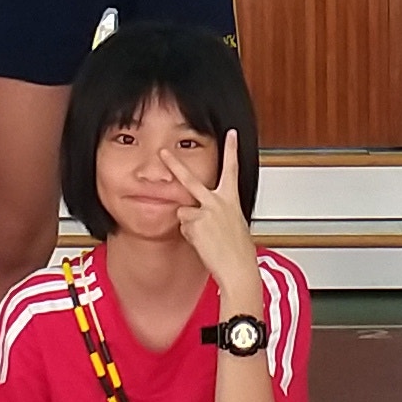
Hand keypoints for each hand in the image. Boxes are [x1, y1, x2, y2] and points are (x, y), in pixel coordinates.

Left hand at [182, 146, 258, 295]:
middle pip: (190, 180)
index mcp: (231, 199)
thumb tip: (206, 215)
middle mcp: (217, 202)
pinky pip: (184, 228)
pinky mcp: (193, 224)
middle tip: (163, 152)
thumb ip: (219, 213)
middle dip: (175, 165)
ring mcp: (203, 212)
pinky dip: (191, 236)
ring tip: (207, 237)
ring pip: (184, 213)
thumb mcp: (234, 224)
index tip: (230, 133)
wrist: (237, 268)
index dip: (231, 149)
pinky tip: (204, 243)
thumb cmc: (239, 250)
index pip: (232, 169)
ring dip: (191, 225)